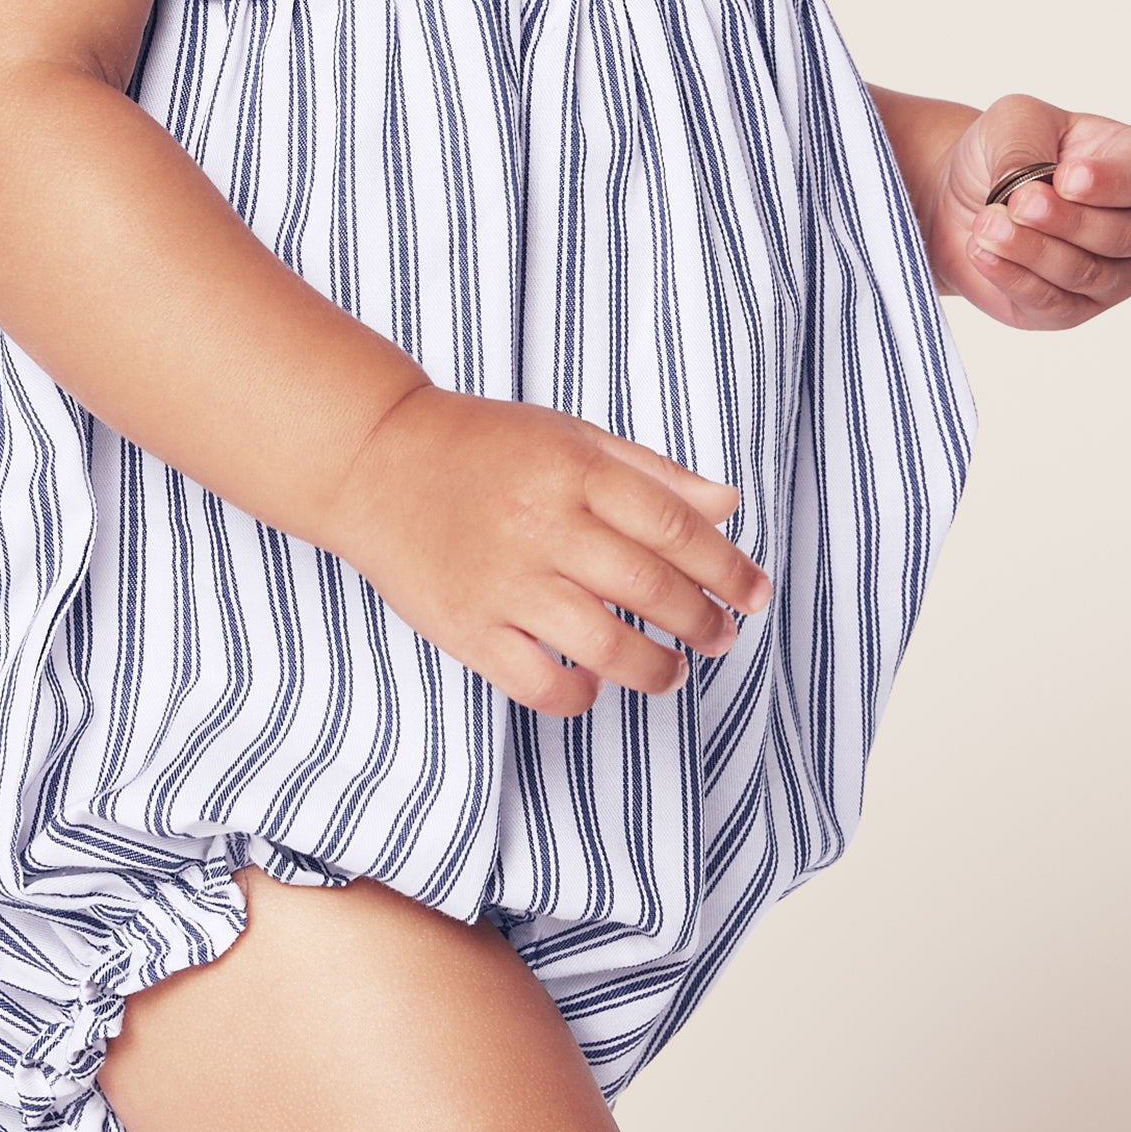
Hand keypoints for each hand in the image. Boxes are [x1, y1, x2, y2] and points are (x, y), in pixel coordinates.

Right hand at [319, 382, 773, 718]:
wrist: (375, 460)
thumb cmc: (482, 447)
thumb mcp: (570, 437)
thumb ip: (651, 472)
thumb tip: (728, 503)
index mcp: (573, 469)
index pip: (674, 525)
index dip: (727, 566)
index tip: (756, 592)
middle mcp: (543, 525)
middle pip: (650, 588)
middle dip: (704, 620)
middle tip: (723, 635)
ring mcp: (504, 582)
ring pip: (606, 646)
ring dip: (656, 668)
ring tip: (673, 671)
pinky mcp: (467, 628)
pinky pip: (540, 684)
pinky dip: (579, 694)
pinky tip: (593, 683)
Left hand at [925, 92, 1130, 328]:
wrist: (965, 193)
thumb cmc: (1009, 150)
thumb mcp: (1013, 121)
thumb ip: (1024, 148)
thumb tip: (1023, 187)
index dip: (1108, 182)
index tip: (1065, 178)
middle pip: (1123, 235)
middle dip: (1067, 221)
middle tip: (1017, 203)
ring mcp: (1112, 274)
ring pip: (1086, 273)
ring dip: (1032, 249)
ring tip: (986, 223)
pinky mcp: (1071, 309)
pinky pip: (1053, 303)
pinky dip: (1014, 277)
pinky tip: (981, 252)